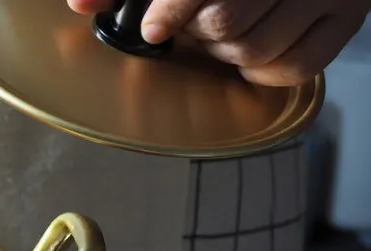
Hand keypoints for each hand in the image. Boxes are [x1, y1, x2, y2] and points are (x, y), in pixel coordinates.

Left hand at [68, 0, 369, 85]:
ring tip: (224, 32)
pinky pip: (294, 69)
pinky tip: (251, 50)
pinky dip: (263, 70)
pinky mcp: (348, 19)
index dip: (172, 12)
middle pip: (226, 26)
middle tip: (197, 24)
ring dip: (226, 52)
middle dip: (199, 32)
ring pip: (255, 51)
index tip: (155, 27)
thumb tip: (80, 4)